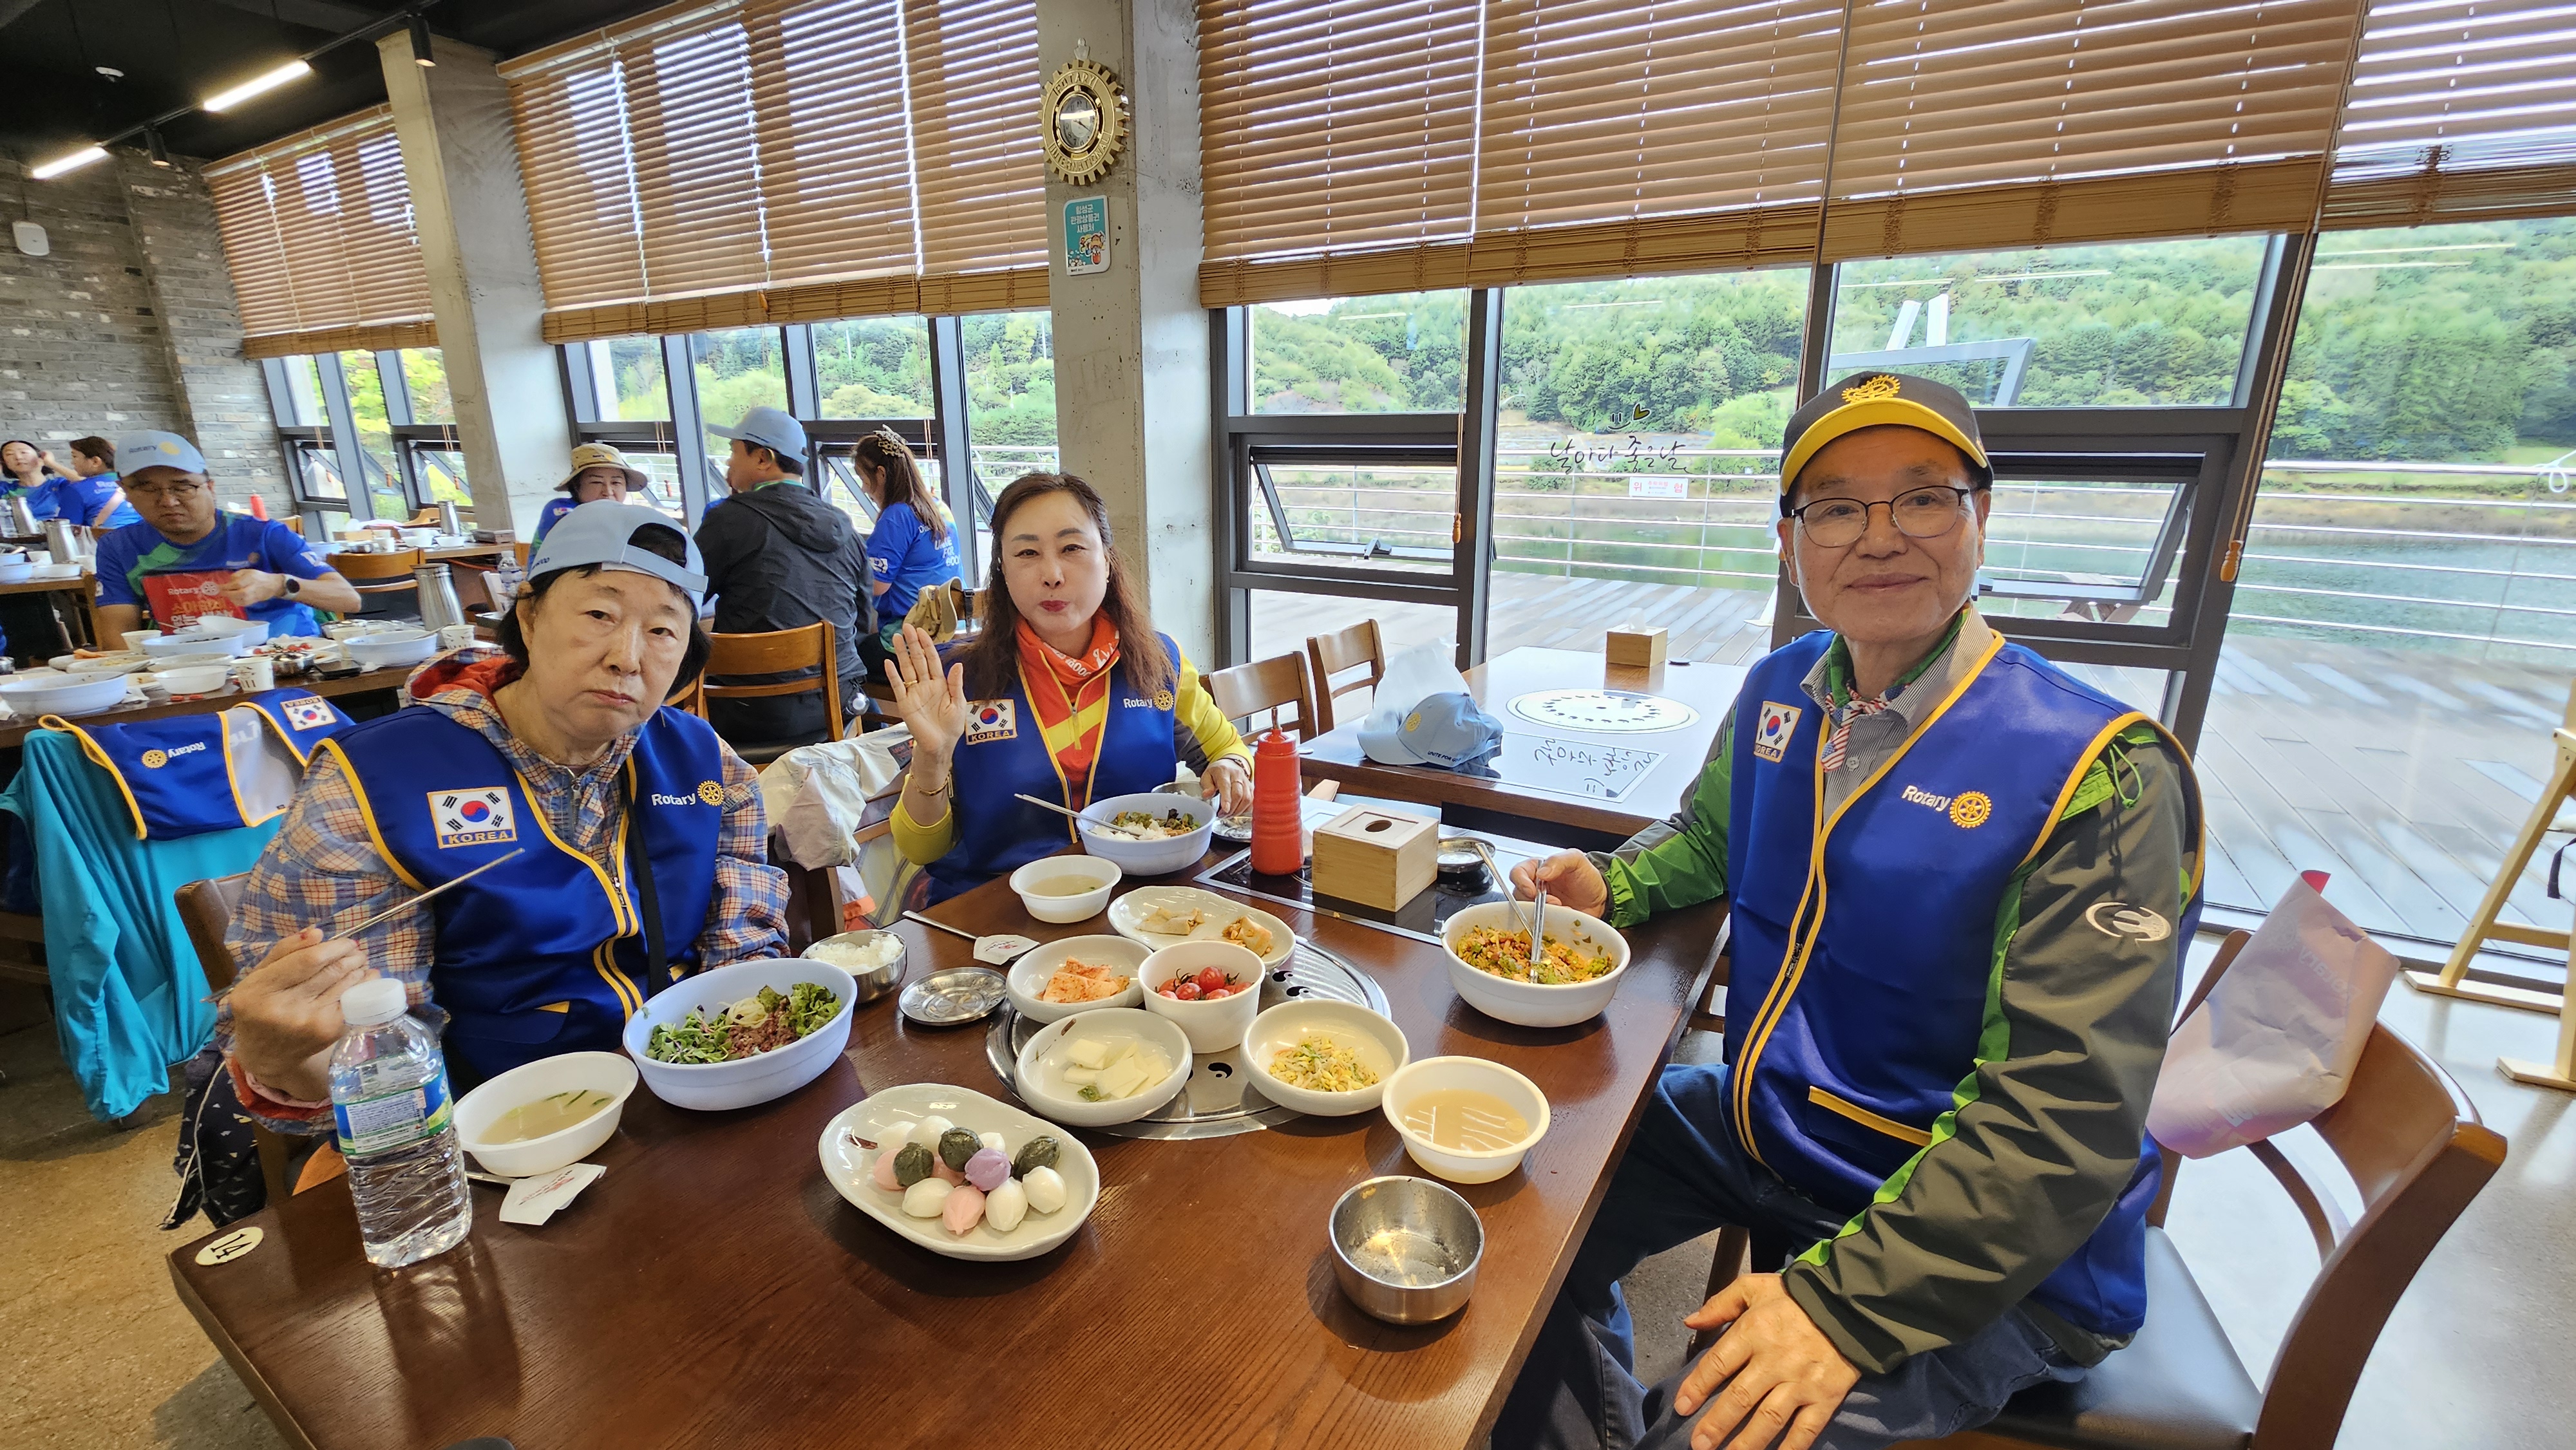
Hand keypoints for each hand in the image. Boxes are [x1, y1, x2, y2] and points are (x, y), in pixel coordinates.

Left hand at [220, 569, 285, 606]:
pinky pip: (241, 604)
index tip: (216, 587)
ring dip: (230, 598)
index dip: (224, 586)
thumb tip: (228, 581)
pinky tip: (234, 598)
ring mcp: (252, 596)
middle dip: (225, 593)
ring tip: (227, 594)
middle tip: (219, 592)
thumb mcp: (248, 571)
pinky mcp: (253, 602)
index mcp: (249, 579)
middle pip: (235, 594)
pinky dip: (235, 601)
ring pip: (237, 600)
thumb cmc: (259, 576)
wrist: (273, 585)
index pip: (234, 584)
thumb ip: (237, 575)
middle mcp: (250, 588)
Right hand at [227, 927, 371, 1103]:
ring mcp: (308, 1023)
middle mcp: (283, 1009)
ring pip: (345, 985)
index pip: (306, 961)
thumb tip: (316, 933)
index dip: (333, 947)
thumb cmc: (260, 1007)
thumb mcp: (259, 977)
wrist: (267, 1054)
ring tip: (360, 961)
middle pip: (330, 971)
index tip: (345, 941)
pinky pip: (353, 1001)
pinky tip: (366, 978)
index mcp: (259, 991)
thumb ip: (284, 951)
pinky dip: (364, 986)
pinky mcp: (327, 1032)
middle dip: (349, 956)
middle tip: (356, 950)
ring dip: (358, 969)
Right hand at [884, 623, 967, 767]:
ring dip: (901, 654)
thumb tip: (957, 664)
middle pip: (917, 660)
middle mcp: (925, 685)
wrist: (940, 745)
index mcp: (940, 684)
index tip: (922, 631)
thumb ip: (955, 683)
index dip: (927, 645)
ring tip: (896, 638)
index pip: (932, 660)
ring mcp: (914, 692)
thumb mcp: (958, 703)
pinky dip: (893, 675)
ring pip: (907, 669)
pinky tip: (888, 663)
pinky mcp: (905, 703)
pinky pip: (898, 686)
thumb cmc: (951, 726)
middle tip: (906, 627)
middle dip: (912, 643)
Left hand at [1201, 757, 1252, 814]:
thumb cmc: (1217, 772)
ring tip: (1229, 815)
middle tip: (1223, 815)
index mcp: (1224, 772)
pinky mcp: (1251, 787)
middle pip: (1238, 794)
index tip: (1225, 810)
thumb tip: (1206, 795)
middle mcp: (1237, 775)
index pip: (1226, 786)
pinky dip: (1245, 809)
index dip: (1226, 799)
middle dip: (1231, 808)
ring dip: (1238, 810)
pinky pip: (1251, 800)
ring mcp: (1246, 781)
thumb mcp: (1207, 776)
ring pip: (1247, 798)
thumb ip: (1206, 786)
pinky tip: (1237, 811)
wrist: (1229, 764)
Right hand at [1509, 850, 1608, 916]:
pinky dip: (1550, 922)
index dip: (1521, 882)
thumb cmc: (1587, 876)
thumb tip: (1542, 872)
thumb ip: (1558, 860)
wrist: (1601, 899)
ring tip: (1562, 909)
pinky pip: (1539, 924)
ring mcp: (1538, 906)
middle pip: (1519, 895)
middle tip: (1554, 902)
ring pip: (1527, 911)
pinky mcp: (1545, 920)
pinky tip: (1564, 917)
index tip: (1533, 890)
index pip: (1517, 873)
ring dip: (1543, 912)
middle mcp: (1533, 887)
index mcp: (1536, 869)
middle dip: (1535, 901)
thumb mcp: (1576, 860)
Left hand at [1673, 1273, 1860, 1449]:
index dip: (1697, 1386)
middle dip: (1717, 1424)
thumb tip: (1690, 1321)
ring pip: (1769, 1419)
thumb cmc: (1797, 1297)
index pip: (1719, 1363)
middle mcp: (1775, 1361)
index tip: (1681, 1407)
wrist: (1850, 1305)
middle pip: (1740, 1397)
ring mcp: (1801, 1383)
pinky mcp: (1825, 1398)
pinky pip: (1805, 1429)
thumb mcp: (1755, 1288)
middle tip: (1699, 1444)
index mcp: (1754, 1331)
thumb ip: (1720, 1304)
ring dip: (1747, 1442)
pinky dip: (1791, 1448)